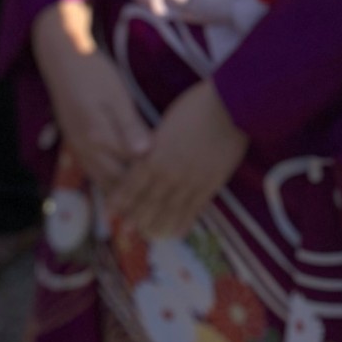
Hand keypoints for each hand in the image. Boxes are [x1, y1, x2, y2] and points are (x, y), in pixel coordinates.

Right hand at [32, 0, 149, 191]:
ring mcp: (80, 151)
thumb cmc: (94, 74)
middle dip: (140, 198)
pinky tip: (127, 189)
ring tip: (148, 209)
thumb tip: (145, 153)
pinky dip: (112, 185)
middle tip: (166, 209)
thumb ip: (130, 126)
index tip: (176, 192)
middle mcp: (87, 150)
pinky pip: (96, 174)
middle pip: (117, 184)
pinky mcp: (77, 147)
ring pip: (104, 183)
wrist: (63, 60)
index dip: (153, 183)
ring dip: (125, 196)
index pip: (131, 171)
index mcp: (100, 138)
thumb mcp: (117, 96)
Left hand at [106, 80, 246, 238]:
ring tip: (152, 235)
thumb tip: (146, 155)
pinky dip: (185, 221)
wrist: (231, 106)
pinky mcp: (211, 183)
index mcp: (156, 156)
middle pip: (149, 202)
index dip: (122, 199)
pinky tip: (179, 231)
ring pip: (171, 210)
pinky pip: (195, 208)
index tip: (111, 210)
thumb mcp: (167, 123)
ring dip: (159, 224)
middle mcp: (170, 173)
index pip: (133, 184)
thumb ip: (157, 144)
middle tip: (128, 231)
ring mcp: (192, 181)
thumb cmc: (196, 107)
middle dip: (138, 217)